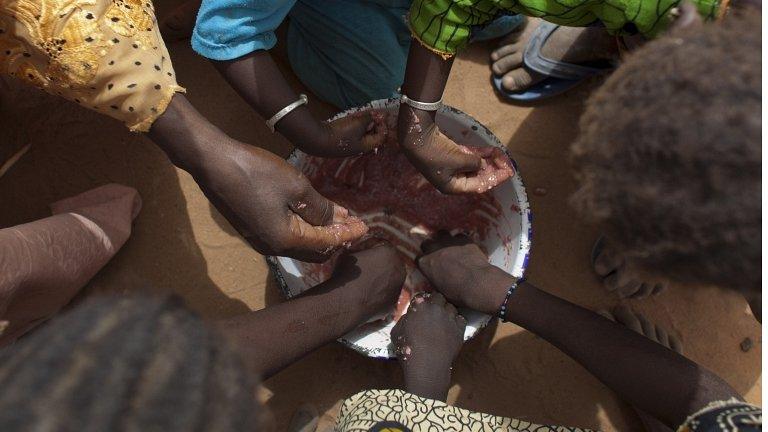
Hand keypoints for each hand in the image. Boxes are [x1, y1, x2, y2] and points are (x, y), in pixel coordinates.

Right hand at [199, 142, 367, 261]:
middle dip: (336, 238)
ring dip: (320, 233)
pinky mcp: (251, 229)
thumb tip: (337, 221)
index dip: (347, 234)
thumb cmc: (256, 172)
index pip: (326, 243)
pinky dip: (304, 229)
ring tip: (338, 219)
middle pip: (313, 251)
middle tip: (354, 225)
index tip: (366, 226)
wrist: (213, 163)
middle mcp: (272, 248)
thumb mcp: (296, 187)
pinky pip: (285, 236)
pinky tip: (311, 215)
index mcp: (285, 241)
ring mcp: (259, 240)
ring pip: (299, 244)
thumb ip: (320, 208)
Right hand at [319, 110, 387, 156]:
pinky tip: (350, 119)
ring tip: (360, 115)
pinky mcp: (340, 142)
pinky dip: (354, 125)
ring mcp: (349, 146)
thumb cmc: (341, 133)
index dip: (382, 125)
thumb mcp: (358, 124)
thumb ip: (369, 118)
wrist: (317, 140)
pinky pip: (352, 133)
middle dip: (372, 124)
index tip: (378, 115)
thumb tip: (380, 114)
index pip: (381, 137)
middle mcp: (359, 148)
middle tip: (370, 114)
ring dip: (362, 124)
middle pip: (371, 136)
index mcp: (366, 146)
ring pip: (361, 134)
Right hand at [331, 239, 405, 316]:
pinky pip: (386, 294)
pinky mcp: (394, 303)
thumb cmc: (346, 274)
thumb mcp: (348, 253)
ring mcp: (398, 287)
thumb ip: (359, 249)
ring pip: (390, 278)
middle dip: (378, 262)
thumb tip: (360, 250)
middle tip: (363, 267)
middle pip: (389, 261)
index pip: (381, 244)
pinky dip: (379, 293)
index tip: (359, 251)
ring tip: (364, 283)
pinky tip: (366, 296)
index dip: (369, 246)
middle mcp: (400, 269)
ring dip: (380, 278)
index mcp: (389, 252)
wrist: (345, 303)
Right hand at [392, 292, 465, 399]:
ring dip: (447, 311)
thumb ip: (404, 319)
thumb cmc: (408, 348)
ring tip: (443, 321)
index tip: (420, 308)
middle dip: (435, 302)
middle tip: (432, 313)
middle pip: (439, 297)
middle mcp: (436, 307)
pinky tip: (451, 329)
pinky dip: (456, 322)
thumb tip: (410, 315)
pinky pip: (461, 319)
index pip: (422, 295)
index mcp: (419, 306)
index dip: (421, 301)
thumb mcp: (396, 332)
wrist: (427, 364)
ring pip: (451, 307)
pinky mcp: (459, 328)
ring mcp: (449, 317)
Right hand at [397, 107, 513, 193]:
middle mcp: (452, 179)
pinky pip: (468, 156)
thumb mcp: (459, 160)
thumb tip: (482, 164)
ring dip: (487, 160)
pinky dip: (479, 153)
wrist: (418, 137)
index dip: (494, 179)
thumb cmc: (437, 153)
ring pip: (474, 165)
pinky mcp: (449, 154)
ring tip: (501, 154)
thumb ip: (475, 163)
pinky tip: (491, 149)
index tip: (508, 172)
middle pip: (477, 177)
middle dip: (492, 169)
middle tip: (507, 162)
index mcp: (453, 187)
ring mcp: (450, 166)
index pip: (478, 186)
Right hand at [417, 232, 516, 314]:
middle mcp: (434, 249)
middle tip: (439, 255)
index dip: (425, 262)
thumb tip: (440, 281)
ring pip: (441, 233)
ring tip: (450, 247)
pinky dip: (461, 241)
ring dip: (444, 240)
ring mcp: (449, 242)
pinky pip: (459, 236)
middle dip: (431, 248)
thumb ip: (436, 280)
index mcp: (425, 263)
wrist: (477, 283)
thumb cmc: (457, 292)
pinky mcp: (464, 239)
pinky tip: (466, 248)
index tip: (430, 266)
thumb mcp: (441, 290)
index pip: (419, 259)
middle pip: (427, 243)